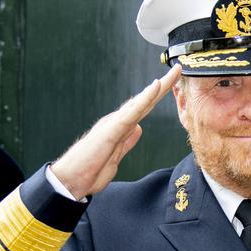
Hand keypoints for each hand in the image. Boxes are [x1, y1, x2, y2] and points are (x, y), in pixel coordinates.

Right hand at [51, 65, 181, 199]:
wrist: (70, 180)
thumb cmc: (89, 171)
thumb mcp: (116, 157)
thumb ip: (127, 142)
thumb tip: (138, 129)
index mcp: (120, 128)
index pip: (143, 109)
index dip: (158, 98)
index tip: (172, 86)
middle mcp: (118, 122)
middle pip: (145, 101)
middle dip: (164, 86)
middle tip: (179, 70)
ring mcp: (114, 124)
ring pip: (141, 102)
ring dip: (158, 87)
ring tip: (174, 73)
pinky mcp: (111, 130)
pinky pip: (131, 112)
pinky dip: (144, 99)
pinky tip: (155, 87)